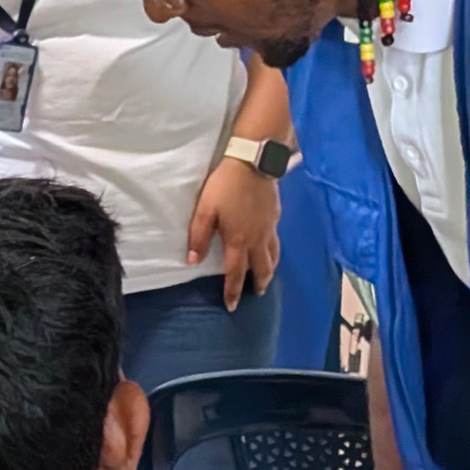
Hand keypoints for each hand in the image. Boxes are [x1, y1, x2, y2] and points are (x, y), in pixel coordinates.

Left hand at [189, 157, 281, 309]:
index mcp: (238, 240)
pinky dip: (274, 252)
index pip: (235, 273)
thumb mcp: (204, 210)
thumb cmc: (225, 187)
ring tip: (266, 279)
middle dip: (258, 284)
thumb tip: (192, 262)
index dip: (233, 291)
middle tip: (256, 294)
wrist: (253, 163)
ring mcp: (269, 228)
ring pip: (273, 256)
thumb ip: (198, 237)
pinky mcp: (276, 217)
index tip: (232, 306)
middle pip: (261, 269)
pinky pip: (276, 241)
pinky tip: (270, 249)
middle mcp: (257, 239)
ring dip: (270, 271)